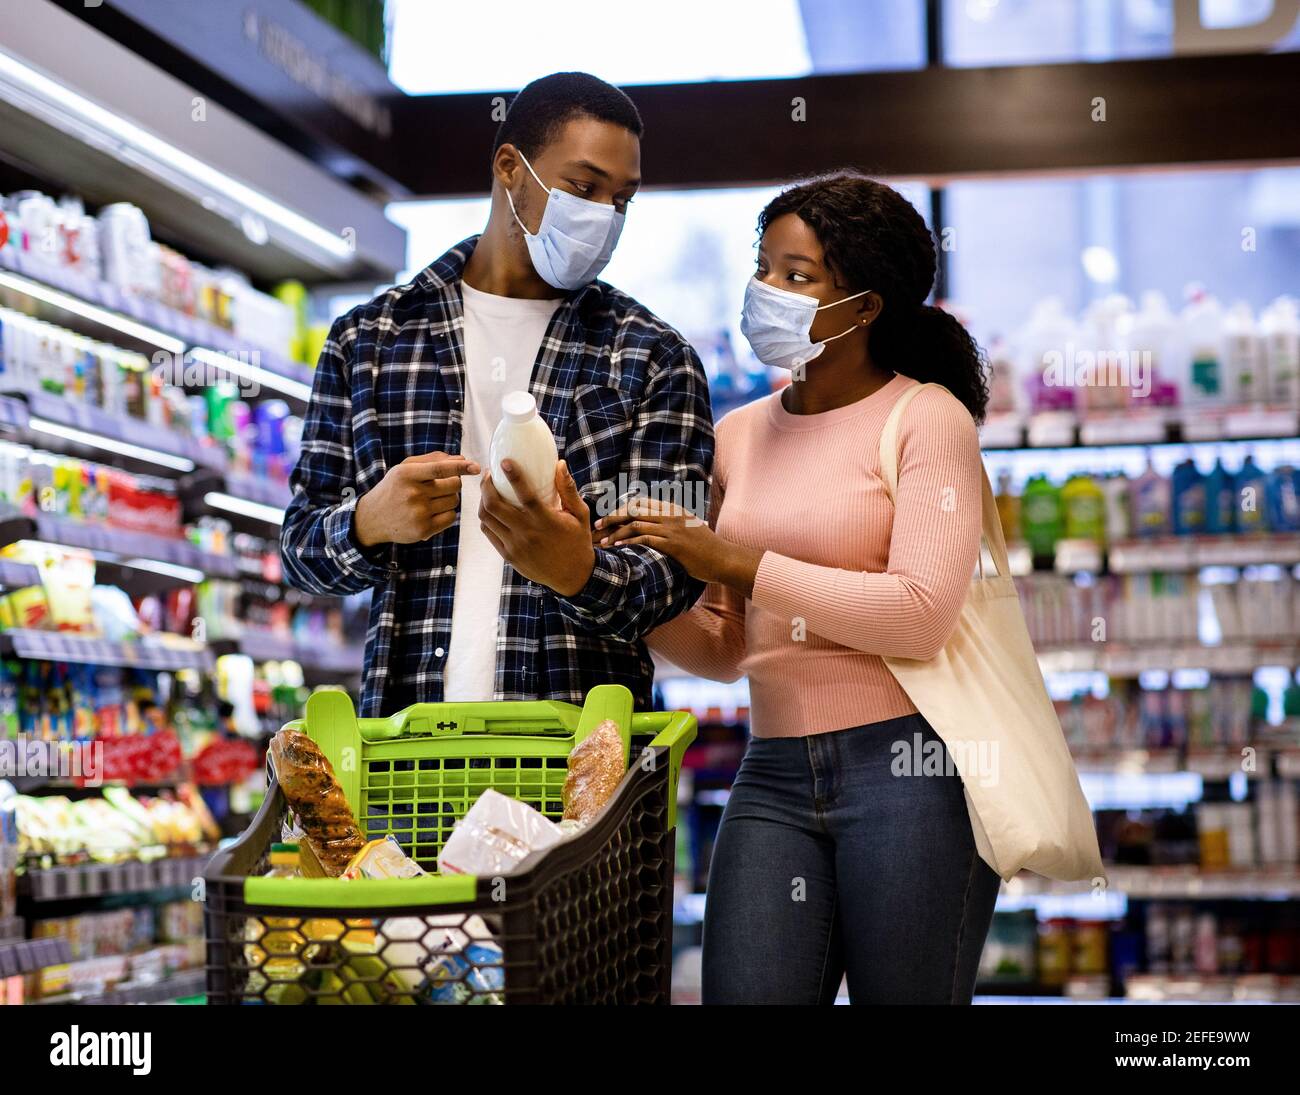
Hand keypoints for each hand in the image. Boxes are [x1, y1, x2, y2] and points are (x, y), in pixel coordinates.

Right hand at [354, 451, 479, 545]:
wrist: (372, 518)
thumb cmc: (394, 489)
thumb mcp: (405, 469)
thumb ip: (432, 460)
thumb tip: (462, 459)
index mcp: (406, 474)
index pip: (439, 469)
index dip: (460, 467)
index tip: (475, 467)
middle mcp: (412, 493)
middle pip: (454, 485)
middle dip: (453, 484)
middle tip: (440, 486)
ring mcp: (418, 513)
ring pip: (454, 501)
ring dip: (449, 499)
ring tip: (432, 500)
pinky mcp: (423, 530)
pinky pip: (451, 518)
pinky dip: (447, 514)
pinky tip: (433, 512)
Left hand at [478, 459, 595, 596]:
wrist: (572, 577)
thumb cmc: (577, 541)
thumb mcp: (580, 515)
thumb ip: (569, 490)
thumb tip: (559, 464)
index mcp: (546, 521)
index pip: (525, 496)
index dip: (513, 477)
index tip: (504, 462)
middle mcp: (527, 534)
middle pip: (494, 506)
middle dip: (486, 486)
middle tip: (489, 475)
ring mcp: (515, 546)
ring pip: (487, 519)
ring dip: (483, 501)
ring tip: (487, 491)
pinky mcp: (508, 555)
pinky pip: (489, 533)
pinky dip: (486, 518)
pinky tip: (491, 510)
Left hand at [593, 499, 761, 592]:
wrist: (722, 558)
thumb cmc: (705, 547)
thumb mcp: (688, 528)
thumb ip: (672, 524)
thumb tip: (654, 527)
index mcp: (672, 509)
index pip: (640, 502)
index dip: (621, 509)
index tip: (607, 518)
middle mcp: (670, 515)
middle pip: (633, 509)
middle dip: (611, 517)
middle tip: (597, 527)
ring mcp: (671, 528)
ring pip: (635, 523)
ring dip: (615, 532)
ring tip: (603, 542)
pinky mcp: (672, 543)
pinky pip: (644, 538)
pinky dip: (627, 542)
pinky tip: (618, 547)